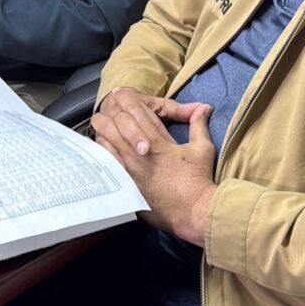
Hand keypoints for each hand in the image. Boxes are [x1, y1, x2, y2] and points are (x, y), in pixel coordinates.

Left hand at [92, 88, 215, 245]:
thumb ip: (198, 125)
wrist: (192, 212)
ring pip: (105, 139)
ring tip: (101, 122)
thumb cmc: (198, 181)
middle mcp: (140, 152)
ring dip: (102, 128)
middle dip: (109, 110)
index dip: (124, 98)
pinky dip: (101, 149)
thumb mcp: (202, 149)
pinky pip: (105, 161)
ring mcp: (130, 168)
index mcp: (158, 140)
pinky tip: (101, 145)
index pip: (135, 110)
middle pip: (115, 122)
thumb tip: (203, 108)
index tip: (120, 93)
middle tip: (107, 106)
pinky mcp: (125, 183)